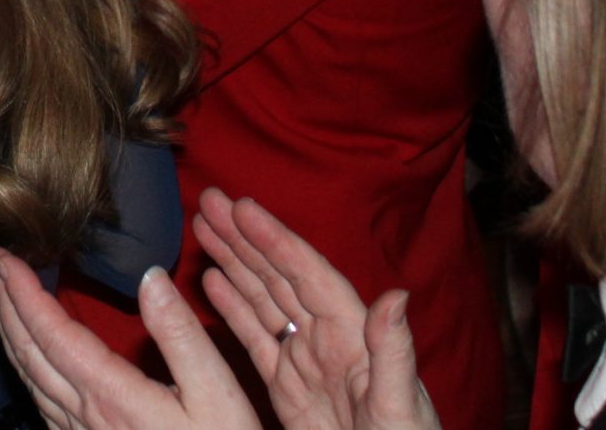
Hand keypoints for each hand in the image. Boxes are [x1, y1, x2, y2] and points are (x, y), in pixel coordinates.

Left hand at [0, 249, 259, 429]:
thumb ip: (182, 334)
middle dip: (8, 304)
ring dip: (10, 334)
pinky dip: (25, 368)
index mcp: (112, 395)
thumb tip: (151, 277)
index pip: (53, 333)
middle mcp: (86, 416)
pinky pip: (42, 403)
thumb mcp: (217, 393)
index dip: (24, 293)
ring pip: (31, 379)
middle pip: (31, 353)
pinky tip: (25, 358)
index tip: (5, 257)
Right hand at [194, 192, 439, 429]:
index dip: (276, 241)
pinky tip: (210, 282)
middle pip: (279, 276)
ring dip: (233, 262)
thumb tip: (396, 297)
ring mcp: (304, 361)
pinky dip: (231, 309)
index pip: (309, 275)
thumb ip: (395, 353)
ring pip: (262, 299)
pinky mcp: (286, 388)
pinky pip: (254, 339)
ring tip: (203, 226)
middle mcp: (326, 338)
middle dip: (244, 237)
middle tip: (210, 200)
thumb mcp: (402, 405)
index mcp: (352, 335)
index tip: (244, 208)